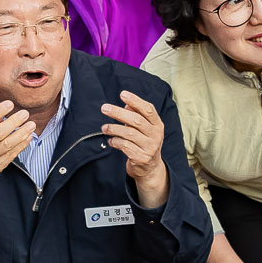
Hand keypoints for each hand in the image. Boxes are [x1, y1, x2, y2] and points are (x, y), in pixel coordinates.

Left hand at [98, 91, 170, 208]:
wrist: (150, 169)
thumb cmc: (144, 143)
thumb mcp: (144, 129)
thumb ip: (137, 116)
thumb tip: (127, 105)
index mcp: (158, 125)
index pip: (149, 109)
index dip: (136, 100)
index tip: (122, 94)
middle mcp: (156, 135)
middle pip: (136, 120)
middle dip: (118, 112)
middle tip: (104, 108)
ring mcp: (150, 147)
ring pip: (129, 133)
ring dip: (113, 128)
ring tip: (104, 128)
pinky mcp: (141, 158)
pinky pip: (125, 146)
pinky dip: (115, 141)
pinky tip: (111, 141)